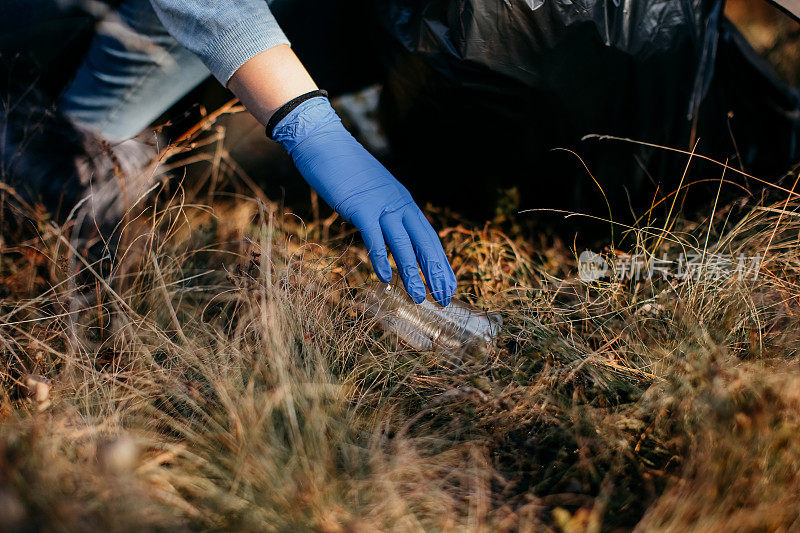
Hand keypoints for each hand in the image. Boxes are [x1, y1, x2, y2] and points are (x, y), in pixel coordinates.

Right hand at [271, 96, 455, 305]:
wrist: (325, 145)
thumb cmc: (348, 172)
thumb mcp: (375, 194)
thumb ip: (385, 214)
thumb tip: (389, 238)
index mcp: (405, 203)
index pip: (429, 238)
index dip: (441, 264)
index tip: (449, 286)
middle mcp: (399, 205)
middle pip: (424, 243)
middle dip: (436, 273)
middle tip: (444, 298)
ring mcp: (381, 206)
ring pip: (403, 244)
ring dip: (412, 273)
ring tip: (419, 297)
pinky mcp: (360, 207)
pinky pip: (374, 237)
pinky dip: (381, 258)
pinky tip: (386, 278)